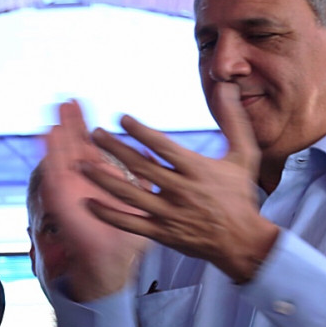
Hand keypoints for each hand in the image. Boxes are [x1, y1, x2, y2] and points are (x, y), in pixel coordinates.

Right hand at [38, 100, 151, 300]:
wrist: (112, 260)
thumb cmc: (129, 234)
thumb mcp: (144, 200)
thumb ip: (149, 174)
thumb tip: (157, 151)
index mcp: (100, 177)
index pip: (91, 144)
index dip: (84, 123)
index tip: (80, 103)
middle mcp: (82, 180)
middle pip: (74, 144)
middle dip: (70, 121)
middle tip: (66, 99)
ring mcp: (70, 188)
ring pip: (62, 154)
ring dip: (57, 132)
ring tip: (55, 111)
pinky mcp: (61, 199)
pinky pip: (53, 172)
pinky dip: (49, 153)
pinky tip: (47, 134)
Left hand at [82, 82, 279, 282]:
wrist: (242, 241)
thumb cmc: (240, 195)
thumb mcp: (243, 154)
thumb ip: (233, 119)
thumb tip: (226, 86)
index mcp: (197, 169)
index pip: (163, 146)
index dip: (140, 131)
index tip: (121, 118)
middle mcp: (180, 191)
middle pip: (140, 167)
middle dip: (114, 149)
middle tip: (93, 134)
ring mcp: (168, 214)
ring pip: (129, 195)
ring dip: (103, 179)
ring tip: (82, 165)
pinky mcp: (160, 233)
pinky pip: (129, 223)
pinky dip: (107, 214)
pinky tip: (88, 202)